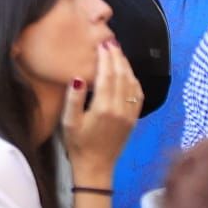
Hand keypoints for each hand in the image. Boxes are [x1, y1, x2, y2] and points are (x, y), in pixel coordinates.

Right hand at [63, 40, 139, 177]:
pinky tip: (128, 73)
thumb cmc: (77, 143)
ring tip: (118, 53)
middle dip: (117, 57)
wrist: (96, 166)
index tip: (102, 44)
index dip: (106, 58)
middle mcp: (120, 109)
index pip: (107, 75)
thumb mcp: (69, 122)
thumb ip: (74, 99)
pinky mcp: (134, 119)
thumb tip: (78, 77)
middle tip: (111, 41)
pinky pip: (138, 95)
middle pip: (122, 76)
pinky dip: (134, 80)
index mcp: (103, 108)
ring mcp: (130, 115)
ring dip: (126, 66)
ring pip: (132, 84)